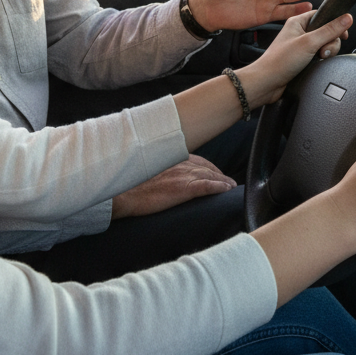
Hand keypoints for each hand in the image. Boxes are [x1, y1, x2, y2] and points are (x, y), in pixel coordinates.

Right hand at [111, 155, 235, 218]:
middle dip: (219, 174)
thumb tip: (165, 179)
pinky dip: (219, 186)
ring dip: (223, 180)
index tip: (216, 173)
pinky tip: (227, 189)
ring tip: (231, 186)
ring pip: (209, 175)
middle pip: (206, 168)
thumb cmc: (131, 186)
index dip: (209, 167)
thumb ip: (161, 172)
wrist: (124, 194)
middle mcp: (179, 164)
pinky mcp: (183, 188)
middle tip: (228, 182)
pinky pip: (206, 186)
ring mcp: (182, 176)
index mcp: (171, 160)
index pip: (197, 161)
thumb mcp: (148, 173)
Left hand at [237, 10, 351, 106]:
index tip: (342, 33)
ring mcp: (300, 46)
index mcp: (297, 21)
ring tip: (320, 58)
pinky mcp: (302, 58)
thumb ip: (330, 30)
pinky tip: (317, 64)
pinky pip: (318, 55)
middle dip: (331, 41)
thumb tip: (347, 18)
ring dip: (327, 51)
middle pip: (326, 31)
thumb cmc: (280, 61)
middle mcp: (299, 32)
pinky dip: (321, 59)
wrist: (267, 83)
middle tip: (324, 51)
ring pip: (324, 44)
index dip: (335, 22)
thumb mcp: (309, 43)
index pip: (322, 14)